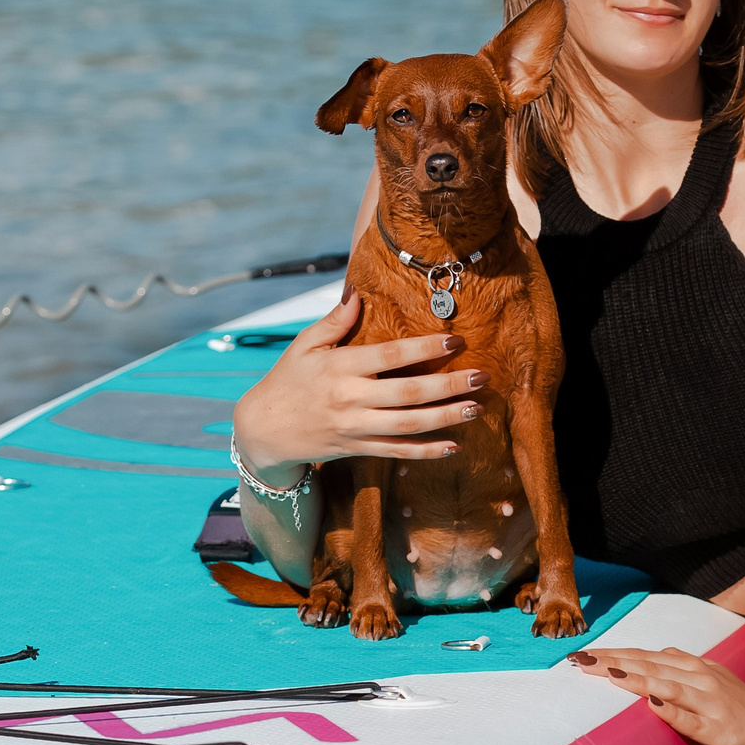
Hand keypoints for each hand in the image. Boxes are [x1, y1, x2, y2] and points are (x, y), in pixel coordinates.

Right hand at [227, 291, 484, 480]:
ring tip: (476, 407)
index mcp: (340, 367)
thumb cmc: (287, 380)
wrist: (262, 431)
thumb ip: (334, 321)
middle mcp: (350, 399)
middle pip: (408, 393)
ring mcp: (355, 427)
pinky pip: (397, 452)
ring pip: (408, 425)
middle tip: (481, 376)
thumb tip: (357, 293)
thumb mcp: (304, 345)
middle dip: (448, 385)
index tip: (455, 339)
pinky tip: (454, 445)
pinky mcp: (357, 449)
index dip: (424, 348)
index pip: (389, 356)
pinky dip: (426, 451)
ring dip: (446, 417)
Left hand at [569, 645, 744, 744]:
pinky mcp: (722, 731)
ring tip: (607, 674)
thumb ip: (682, 668)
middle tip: (580, 661)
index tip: (581, 655)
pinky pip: (693, 720)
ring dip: (637, 679)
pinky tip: (652, 705)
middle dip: (614, 663)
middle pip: (650, 667)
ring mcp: (711, 704)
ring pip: (669, 687)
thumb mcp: (711, 680)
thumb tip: (655, 655)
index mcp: (692, 667)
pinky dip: (672, 711)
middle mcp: (700, 679)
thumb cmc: (744, 706)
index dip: (614, 654)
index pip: (645, 657)